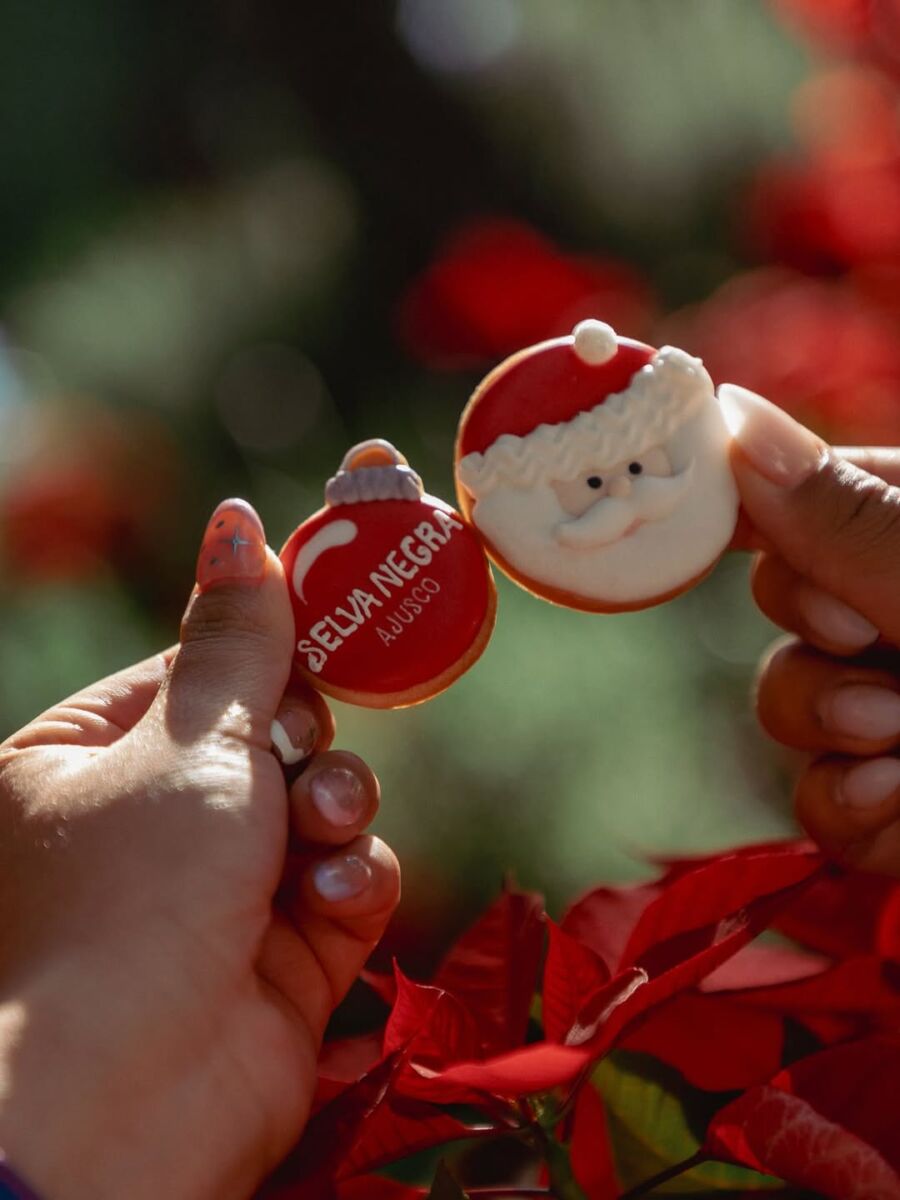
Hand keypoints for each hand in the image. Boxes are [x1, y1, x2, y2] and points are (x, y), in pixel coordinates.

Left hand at [0, 499, 400, 1199]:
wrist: (133, 1103)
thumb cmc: (134, 895)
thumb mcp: (193, 740)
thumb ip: (239, 635)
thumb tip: (240, 519)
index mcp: (85, 761)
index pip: (201, 671)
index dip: (268, 650)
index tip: (338, 619)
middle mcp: (149, 826)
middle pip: (275, 736)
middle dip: (306, 745)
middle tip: (301, 753)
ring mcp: (217, 895)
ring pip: (324, 807)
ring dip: (337, 814)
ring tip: (318, 838)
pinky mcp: (281, 955)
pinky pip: (348, 883)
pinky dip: (351, 886)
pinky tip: (328, 909)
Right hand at [723, 384, 899, 875]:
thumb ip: (844, 518)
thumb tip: (728, 413)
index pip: (799, 499)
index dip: (762, 534)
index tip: (783, 568)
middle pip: (779, 616)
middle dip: (819, 657)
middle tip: (890, 670)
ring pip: (790, 714)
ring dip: (839, 744)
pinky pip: (822, 804)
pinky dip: (857, 818)